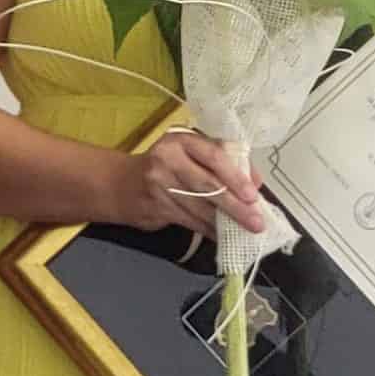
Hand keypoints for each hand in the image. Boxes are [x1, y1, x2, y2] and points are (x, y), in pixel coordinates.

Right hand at [111, 130, 264, 237]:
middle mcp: (168, 159)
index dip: (235, 176)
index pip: (214, 156)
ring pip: (198, 207)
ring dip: (224, 222)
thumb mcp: (189, 152)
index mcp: (181, 140)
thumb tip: (255, 180)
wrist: (119, 183)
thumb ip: (222, 160)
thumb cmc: (164, 165)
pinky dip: (207, 230)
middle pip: (208, 185)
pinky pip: (188, 221)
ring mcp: (159, 184)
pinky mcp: (155, 206)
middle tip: (256, 221)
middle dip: (235, 206)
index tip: (253, 194)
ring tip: (243, 231)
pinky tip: (221, 235)